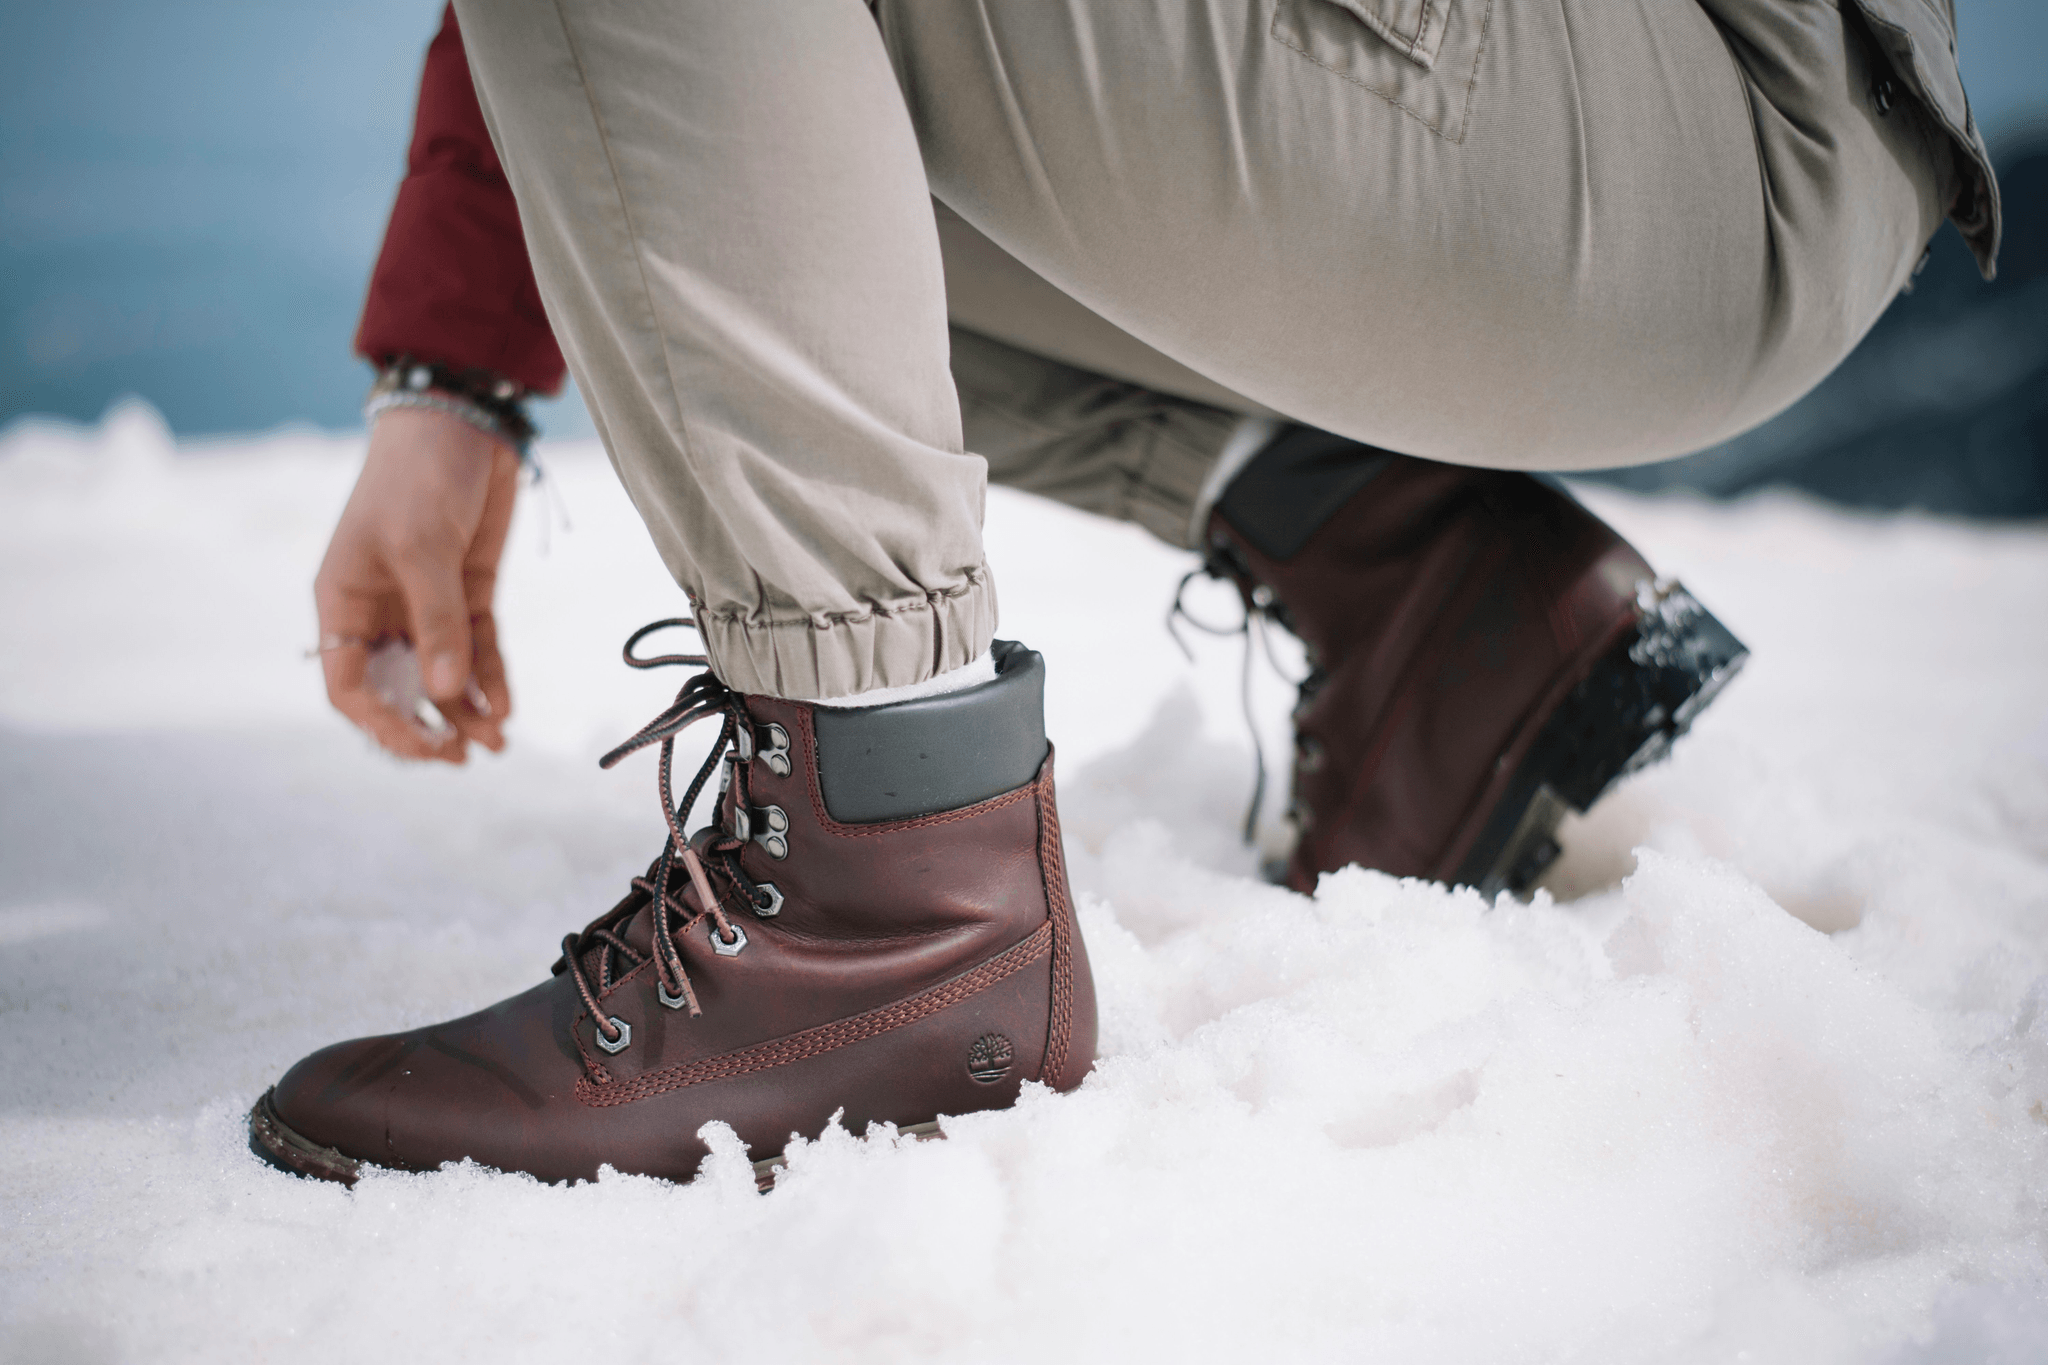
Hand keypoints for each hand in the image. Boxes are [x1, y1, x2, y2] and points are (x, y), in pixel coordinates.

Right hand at [314, 407, 519, 762]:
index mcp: (343, 602)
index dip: (382, 723)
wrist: (463, 422)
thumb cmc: (418, 476)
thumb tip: (448, 692)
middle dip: (428, 727)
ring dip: (466, 711)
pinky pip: (478, 649)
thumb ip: (438, 621)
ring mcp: (427, 603)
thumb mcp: (422, 548)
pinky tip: (506, 707)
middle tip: (465, 757)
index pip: (348, 685)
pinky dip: (491, 679)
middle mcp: (381, 611)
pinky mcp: (470, 592)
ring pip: (443, 675)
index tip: (424, 745)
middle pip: (398, 689)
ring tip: (497, 743)